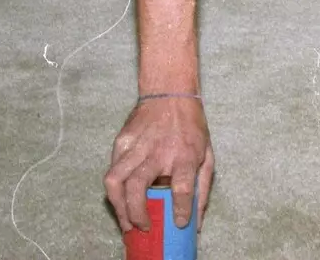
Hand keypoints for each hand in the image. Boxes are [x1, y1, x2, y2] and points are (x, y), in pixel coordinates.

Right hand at [104, 97, 213, 232]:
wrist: (170, 92)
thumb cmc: (191, 127)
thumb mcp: (207, 154)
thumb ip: (202, 189)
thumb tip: (195, 224)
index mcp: (185, 154)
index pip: (182, 187)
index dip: (180, 209)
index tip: (178, 223)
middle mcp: (159, 151)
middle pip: (139, 187)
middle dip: (137, 213)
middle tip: (142, 228)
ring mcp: (136, 146)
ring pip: (116, 181)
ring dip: (118, 207)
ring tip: (126, 222)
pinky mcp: (121, 142)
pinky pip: (112, 170)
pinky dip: (115, 190)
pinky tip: (122, 200)